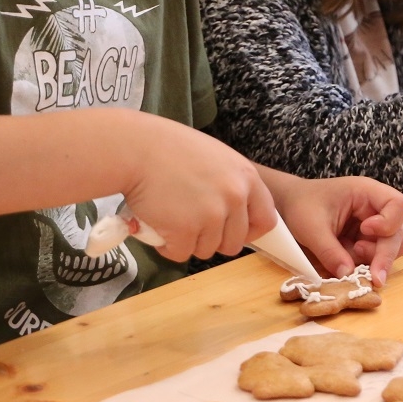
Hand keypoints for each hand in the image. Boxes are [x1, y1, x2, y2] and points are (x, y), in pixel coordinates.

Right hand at [120, 126, 277, 263]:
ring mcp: (211, 215)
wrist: (136, 148)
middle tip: (191, 224)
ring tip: (170, 217)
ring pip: (206, 250)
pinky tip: (157, 224)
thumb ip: (231, 184)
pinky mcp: (185, 230)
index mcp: (246, 177)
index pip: (266, 219)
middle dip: (213, 239)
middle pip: (234, 243)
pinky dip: (167, 246)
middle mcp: (234, 197)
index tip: (231, 230)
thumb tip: (236, 215)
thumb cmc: (170, 149)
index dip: (249, 231)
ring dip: (187, 241)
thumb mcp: (216, 158)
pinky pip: (181, 253)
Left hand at [272, 174, 402, 285]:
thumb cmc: (301, 207)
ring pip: (394, 247)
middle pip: (400, 233)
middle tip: (372, 276)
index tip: (365, 230)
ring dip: (377, 260)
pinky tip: (348, 262)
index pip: (399, 205)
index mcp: (367, 193)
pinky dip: (367, 264)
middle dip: (385, 255)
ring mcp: (375, 226)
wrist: (290, 207)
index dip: (389, 223)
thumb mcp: (311, 228)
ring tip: (353, 256)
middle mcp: (376, 208)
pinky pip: (378, 256)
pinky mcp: (368, 240)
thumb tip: (348, 274)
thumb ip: (329, 251)